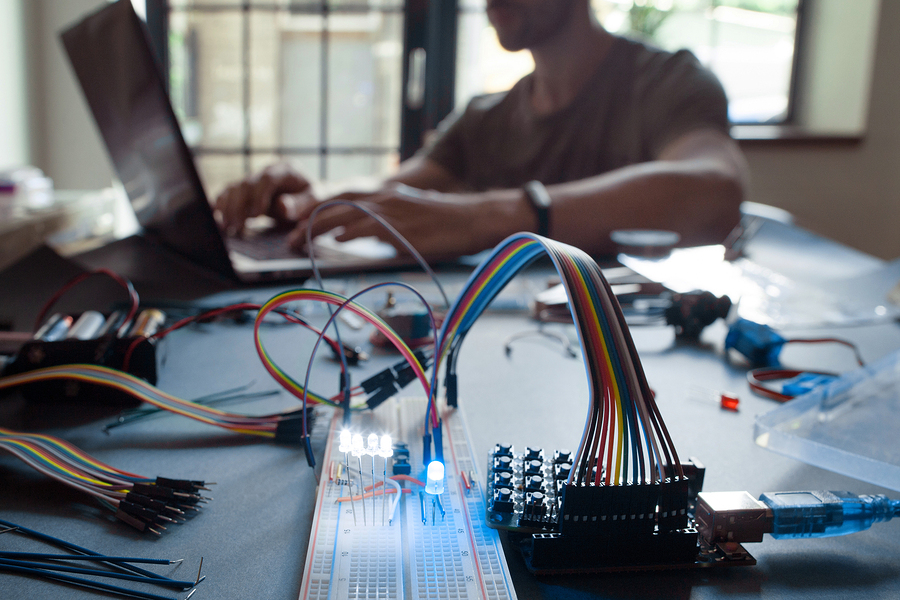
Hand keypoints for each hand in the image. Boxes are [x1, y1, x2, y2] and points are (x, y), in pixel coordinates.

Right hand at [215, 163, 314, 234]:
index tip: (256, 215)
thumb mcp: (315, 201)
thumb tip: (282, 206)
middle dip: (239, 206)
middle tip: (235, 226)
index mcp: (286, 169)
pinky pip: (228, 195)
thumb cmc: (314, 200)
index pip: (268, 178)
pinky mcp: (245, 191)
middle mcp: (266, 171)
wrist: (309, 198)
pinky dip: (220, 206)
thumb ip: (301, 204)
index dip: (260, 195)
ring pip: (234, 189)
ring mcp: (254, 180)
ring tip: (227, 228)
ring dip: (228, 209)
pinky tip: (216, 219)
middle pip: (247, 184)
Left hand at [287, 184, 532, 258]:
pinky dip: (348, 232)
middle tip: (287, 235)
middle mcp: (385, 198)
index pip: (343, 199)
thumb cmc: (447, 223)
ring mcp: (392, 210)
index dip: (317, 209)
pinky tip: (333, 240)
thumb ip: (385, 227)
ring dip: (317, 228)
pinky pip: (368, 227)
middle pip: (336, 204)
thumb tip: (365, 239)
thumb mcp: (411, 219)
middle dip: (307, 218)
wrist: (475, 219)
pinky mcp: (402, 226)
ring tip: (297, 241)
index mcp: (386, 195)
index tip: (295, 222)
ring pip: (345, 215)